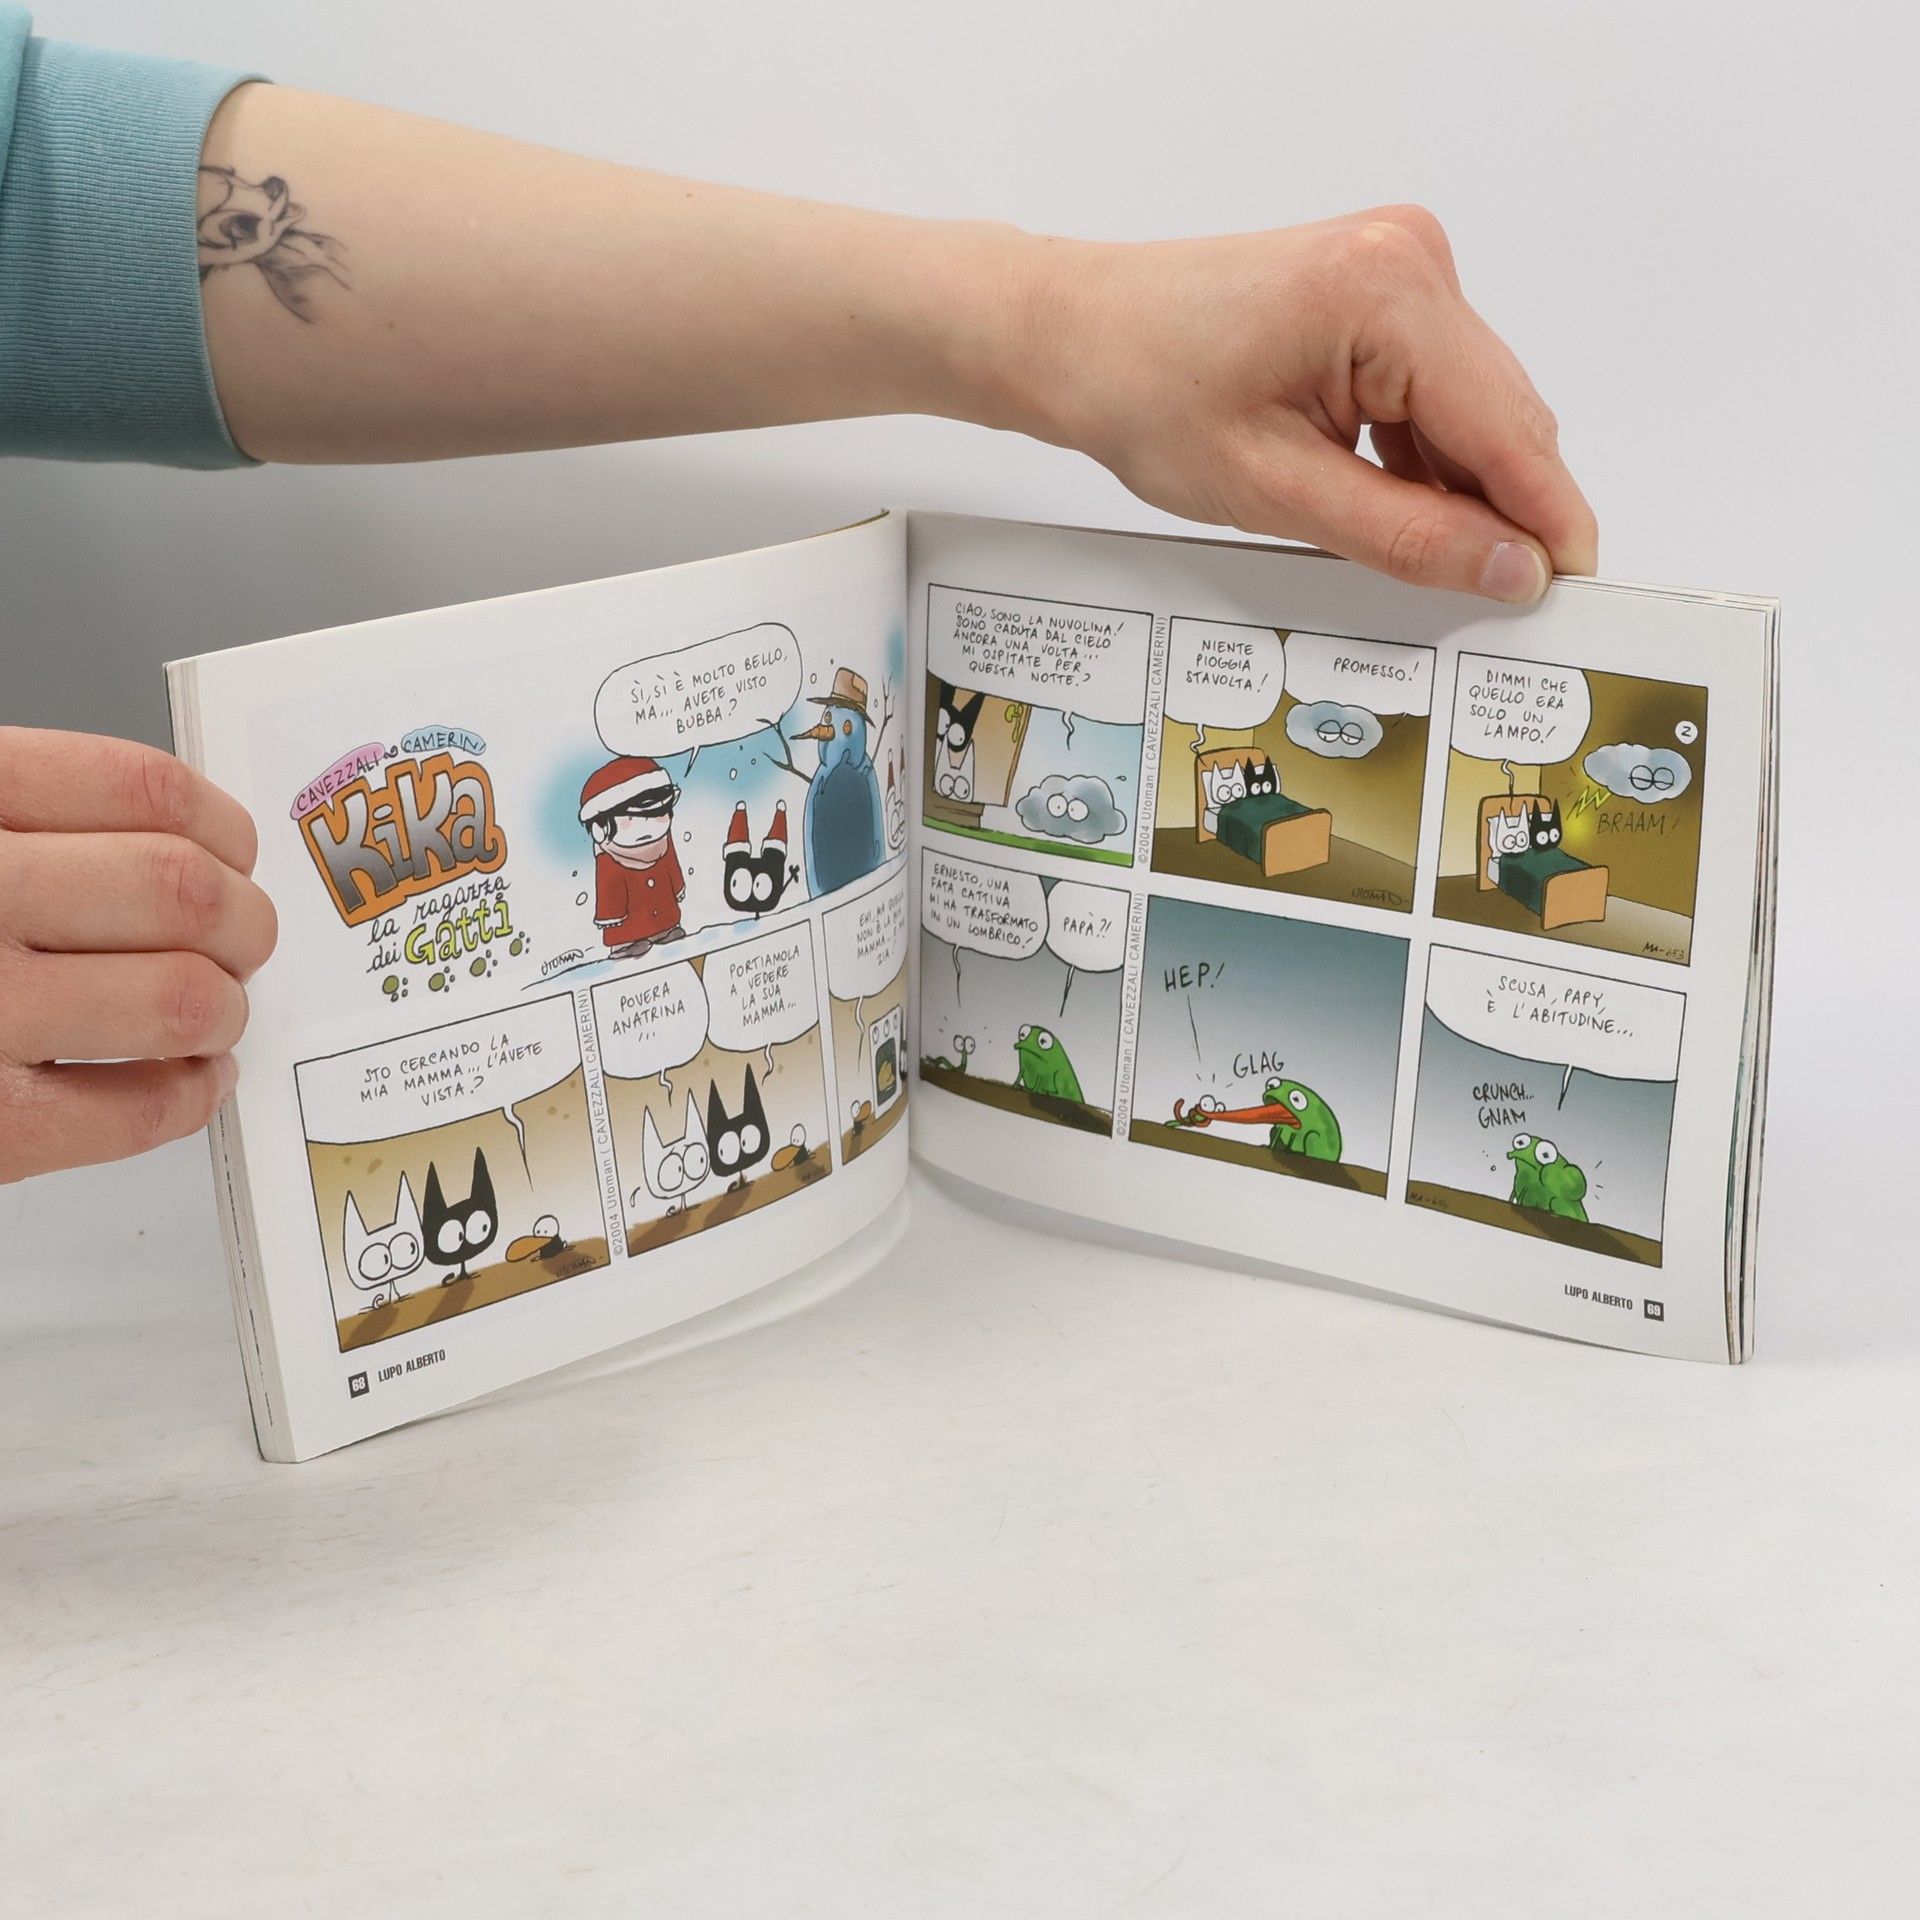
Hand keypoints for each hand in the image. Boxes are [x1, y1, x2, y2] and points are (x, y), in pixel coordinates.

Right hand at [0, 729, 277, 1181]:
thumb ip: (14, 819)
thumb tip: (170, 839)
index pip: (138, 790)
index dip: (220, 821)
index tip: (234, 847)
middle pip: (181, 892)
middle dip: (241, 919)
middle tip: (243, 937)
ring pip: (179, 998)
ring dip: (222, 1005)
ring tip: (211, 1007)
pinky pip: (135, 1111)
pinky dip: (190, 1094)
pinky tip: (189, 1076)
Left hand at [991, 205, 1596, 601]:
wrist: (1075, 335)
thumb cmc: (1144, 394)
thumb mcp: (1277, 493)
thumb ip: (1407, 536)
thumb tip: (1510, 569)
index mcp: (1388, 293)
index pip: (1508, 429)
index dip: (1547, 519)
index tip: (1574, 590)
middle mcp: (1412, 259)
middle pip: (1503, 416)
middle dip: (1505, 508)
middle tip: (1499, 603)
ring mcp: (1399, 266)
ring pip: (1472, 408)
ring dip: (1460, 484)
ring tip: (1419, 553)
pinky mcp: (1380, 287)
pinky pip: (1434, 388)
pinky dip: (1424, 453)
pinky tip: (1393, 504)